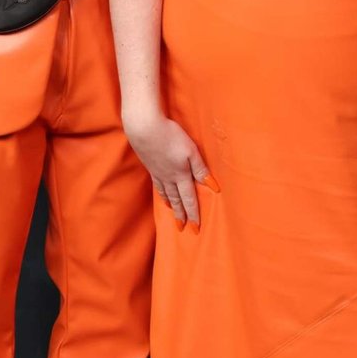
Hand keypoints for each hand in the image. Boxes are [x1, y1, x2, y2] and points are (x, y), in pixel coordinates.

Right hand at [123, 109, 215, 226]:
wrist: (144, 128)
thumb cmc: (170, 136)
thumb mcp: (191, 151)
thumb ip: (200, 169)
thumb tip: (212, 187)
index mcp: (181, 175)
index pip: (189, 199)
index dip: (193, 214)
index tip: (195, 228)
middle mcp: (169, 177)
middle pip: (176, 200)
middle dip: (181, 215)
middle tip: (182, 228)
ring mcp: (158, 172)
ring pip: (166, 194)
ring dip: (171, 206)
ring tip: (173, 214)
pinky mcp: (150, 165)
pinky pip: (157, 185)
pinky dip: (161, 193)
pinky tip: (161, 193)